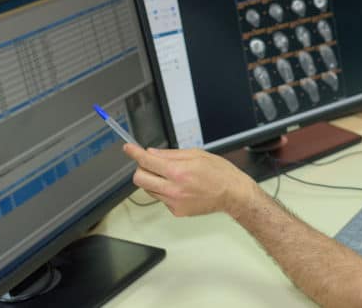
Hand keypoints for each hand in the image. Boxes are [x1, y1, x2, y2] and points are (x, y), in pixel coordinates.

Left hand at [123, 144, 257, 217]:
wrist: (232, 194)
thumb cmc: (219, 173)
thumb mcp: (196, 154)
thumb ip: (170, 154)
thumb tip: (151, 153)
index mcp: (178, 171)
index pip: (147, 161)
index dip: (134, 153)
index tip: (128, 148)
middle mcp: (173, 189)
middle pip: (140, 180)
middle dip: (141, 169)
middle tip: (150, 164)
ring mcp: (174, 202)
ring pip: (149, 190)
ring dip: (154, 181)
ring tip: (172, 177)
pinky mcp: (176, 212)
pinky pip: (161, 199)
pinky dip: (165, 192)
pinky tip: (181, 188)